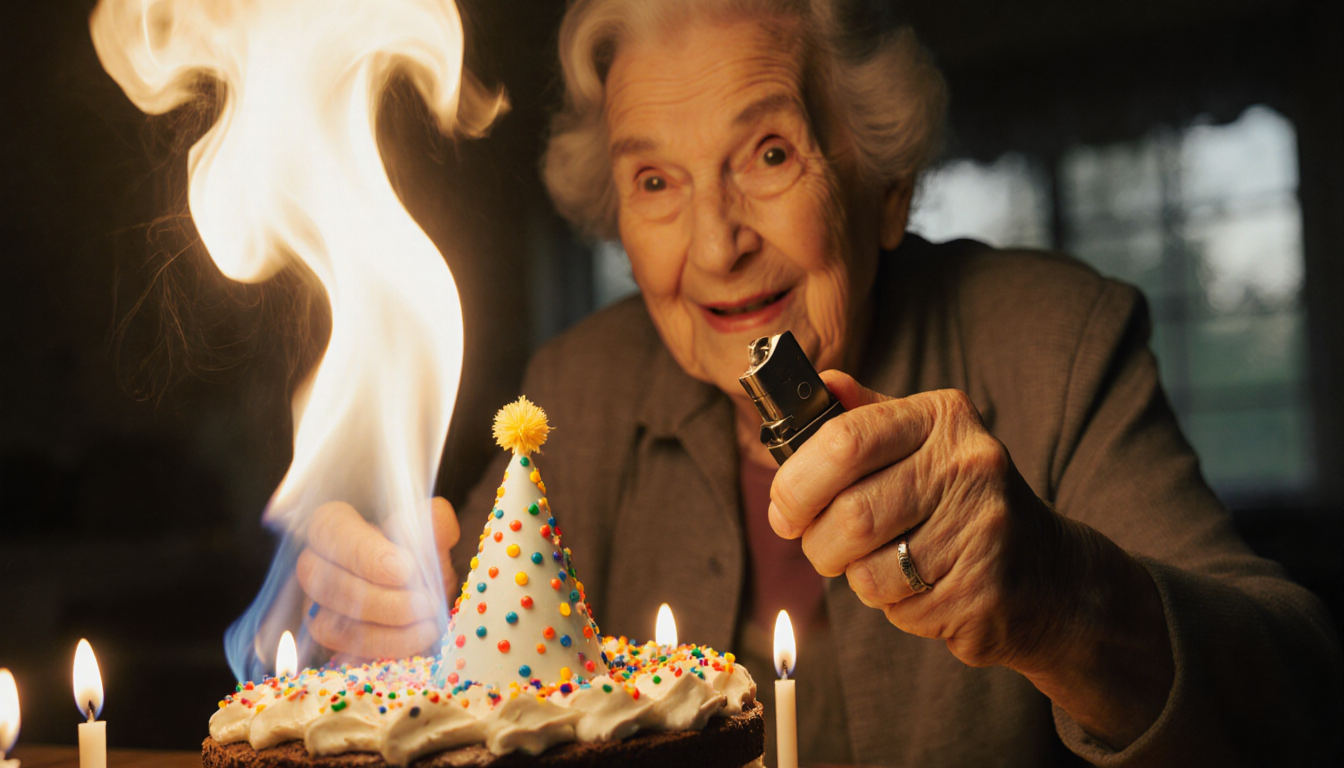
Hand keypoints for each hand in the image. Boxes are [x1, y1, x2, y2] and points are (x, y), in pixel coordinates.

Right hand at [296, 497, 459, 658]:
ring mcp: (315, 607)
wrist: (418, 586)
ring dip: (383, 633)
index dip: (364, 552)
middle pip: (323, 582)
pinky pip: (344, 654)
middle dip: (379, 600)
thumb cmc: (417, 551)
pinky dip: (384, 651)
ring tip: (428, 625)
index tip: (405, 569)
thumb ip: (434, 522)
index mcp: (333, 526)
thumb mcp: (430, 530)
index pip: (329, 528)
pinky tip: (417, 642)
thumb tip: (435, 518)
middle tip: (424, 603)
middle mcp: (314, 565)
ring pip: (328, 625)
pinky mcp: (329, 642)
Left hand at [769, 371, 1060, 668]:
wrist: (1049, 573)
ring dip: (854, 576)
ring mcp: (983, 528)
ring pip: (867, 569)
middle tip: (817, 543)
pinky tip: (919, 587)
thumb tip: (819, 382)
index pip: (844, 440)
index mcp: (943, 417)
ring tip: (879, 564)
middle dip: (816, 540)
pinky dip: (891, 605)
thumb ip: (865, 416)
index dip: (796, 481)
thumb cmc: (961, 501)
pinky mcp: (983, 590)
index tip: (783, 507)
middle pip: (849, 513)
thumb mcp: (921, 443)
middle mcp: (970, 464)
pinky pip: (898, 606)